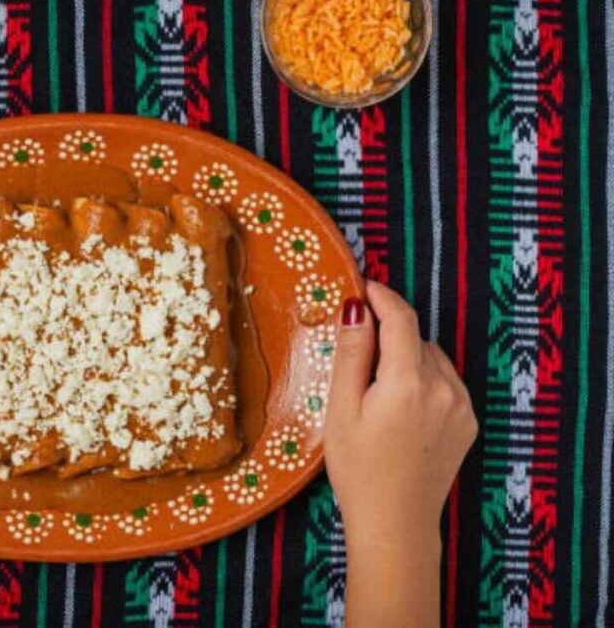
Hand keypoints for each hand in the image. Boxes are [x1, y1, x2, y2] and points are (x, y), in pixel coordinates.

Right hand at [324, 280, 476, 626]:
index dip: (381, 296)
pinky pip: (446, 382)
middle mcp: (444, 387)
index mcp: (408, 380)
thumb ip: (352, 353)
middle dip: (388, 332)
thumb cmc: (358, 469)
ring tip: (378, 389)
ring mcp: (461, 405)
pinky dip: (424, 380)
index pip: (400, 318)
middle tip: (357, 353)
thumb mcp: (341, 408)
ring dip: (407, 357)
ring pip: (431, 358)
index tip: (362, 286)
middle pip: (415, 337)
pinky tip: (401, 407)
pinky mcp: (468, 422)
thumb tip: (356, 306)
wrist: (395, 523)